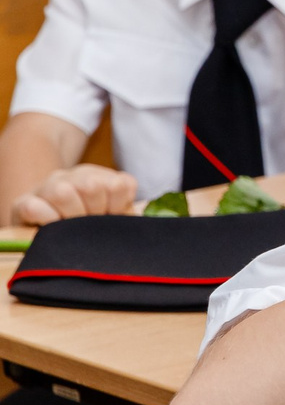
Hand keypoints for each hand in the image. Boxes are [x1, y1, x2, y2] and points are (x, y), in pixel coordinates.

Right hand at [12, 165, 136, 225]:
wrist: (41, 223)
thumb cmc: (84, 225)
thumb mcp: (110, 217)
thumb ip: (126, 214)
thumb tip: (142, 218)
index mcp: (100, 177)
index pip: (121, 184)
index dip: (119, 206)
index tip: (110, 216)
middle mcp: (74, 176)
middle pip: (92, 186)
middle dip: (93, 213)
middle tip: (87, 224)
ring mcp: (47, 186)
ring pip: (63, 193)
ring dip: (69, 216)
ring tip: (69, 227)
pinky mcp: (23, 202)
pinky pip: (35, 208)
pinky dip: (46, 221)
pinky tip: (49, 227)